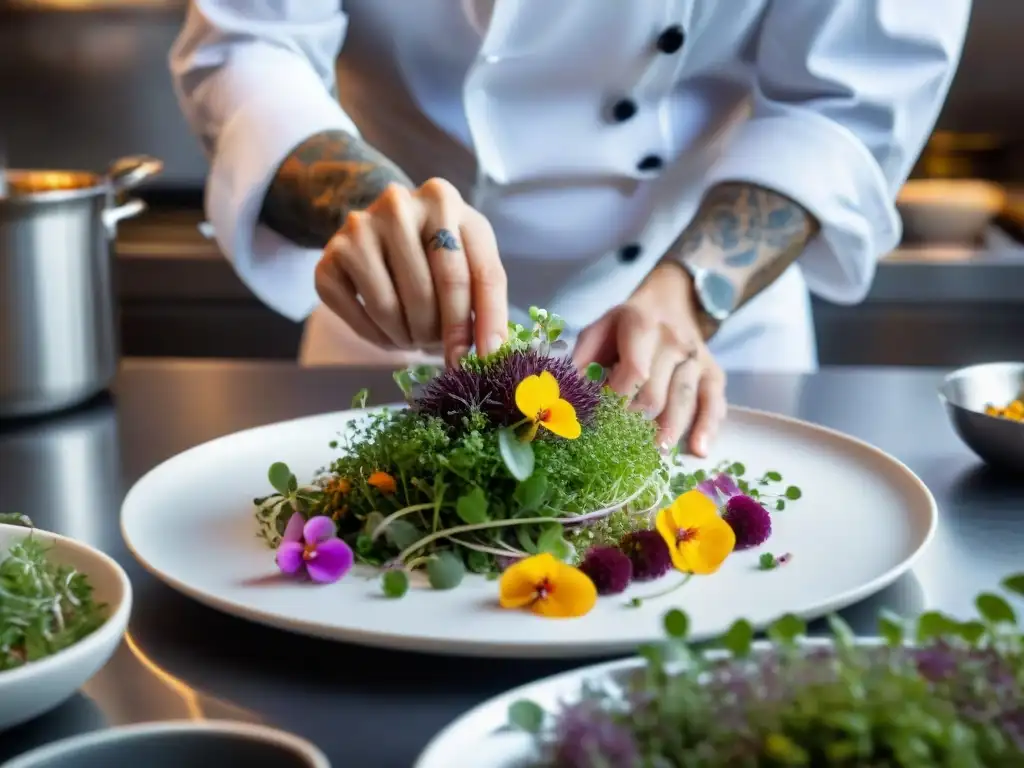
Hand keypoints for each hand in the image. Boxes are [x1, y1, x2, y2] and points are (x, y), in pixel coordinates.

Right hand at [314, 178, 507, 366]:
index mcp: (442, 199)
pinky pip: (358, 317)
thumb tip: (492, 351)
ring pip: (389, 309)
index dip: (481, 324)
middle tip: (443, 348)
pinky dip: (380, 339)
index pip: (470, 274)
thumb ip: (486, 294)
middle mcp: (396, 205)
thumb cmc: (439, 243)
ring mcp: (357, 229)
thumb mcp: (471, 251)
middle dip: (439, 335)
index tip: (486, 360)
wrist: (382, 221)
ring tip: (418, 337)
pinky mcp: (329, 258)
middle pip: (427, 294)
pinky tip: (392, 335)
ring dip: (408, 338)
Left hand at [572, 263, 726, 456]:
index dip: (616, 401)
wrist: (673, 299)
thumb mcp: (600, 329)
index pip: (633, 372)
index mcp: (642, 326)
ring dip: (669, 432)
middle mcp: (674, 342)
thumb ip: (581, 359)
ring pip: (684, 401)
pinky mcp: (713, 373)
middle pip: (657, 393)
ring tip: (654, 455)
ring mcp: (697, 359)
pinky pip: (714, 403)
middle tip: (619, 447)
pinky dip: (708, 428)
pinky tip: (699, 451)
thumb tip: (564, 396)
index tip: (599, 422)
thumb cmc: (627, 323)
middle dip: (637, 423)